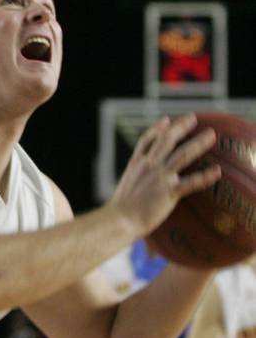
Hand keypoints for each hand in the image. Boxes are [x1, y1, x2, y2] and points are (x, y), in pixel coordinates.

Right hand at [110, 114, 220, 236]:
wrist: (120, 219)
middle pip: (166, 141)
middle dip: (180, 127)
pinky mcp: (169, 192)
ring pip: (182, 155)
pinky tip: (217, 171)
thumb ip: (135, 179)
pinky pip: (191, 182)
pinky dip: (205, 176)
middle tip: (193, 118)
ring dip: (198, 144)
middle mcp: (149, 166)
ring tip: (211, 135)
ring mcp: (160, 178)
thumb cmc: (120, 210)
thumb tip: (139, 181)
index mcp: (136, 165)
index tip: (166, 120)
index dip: (156, 129)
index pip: (146, 141)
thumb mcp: (125, 186)